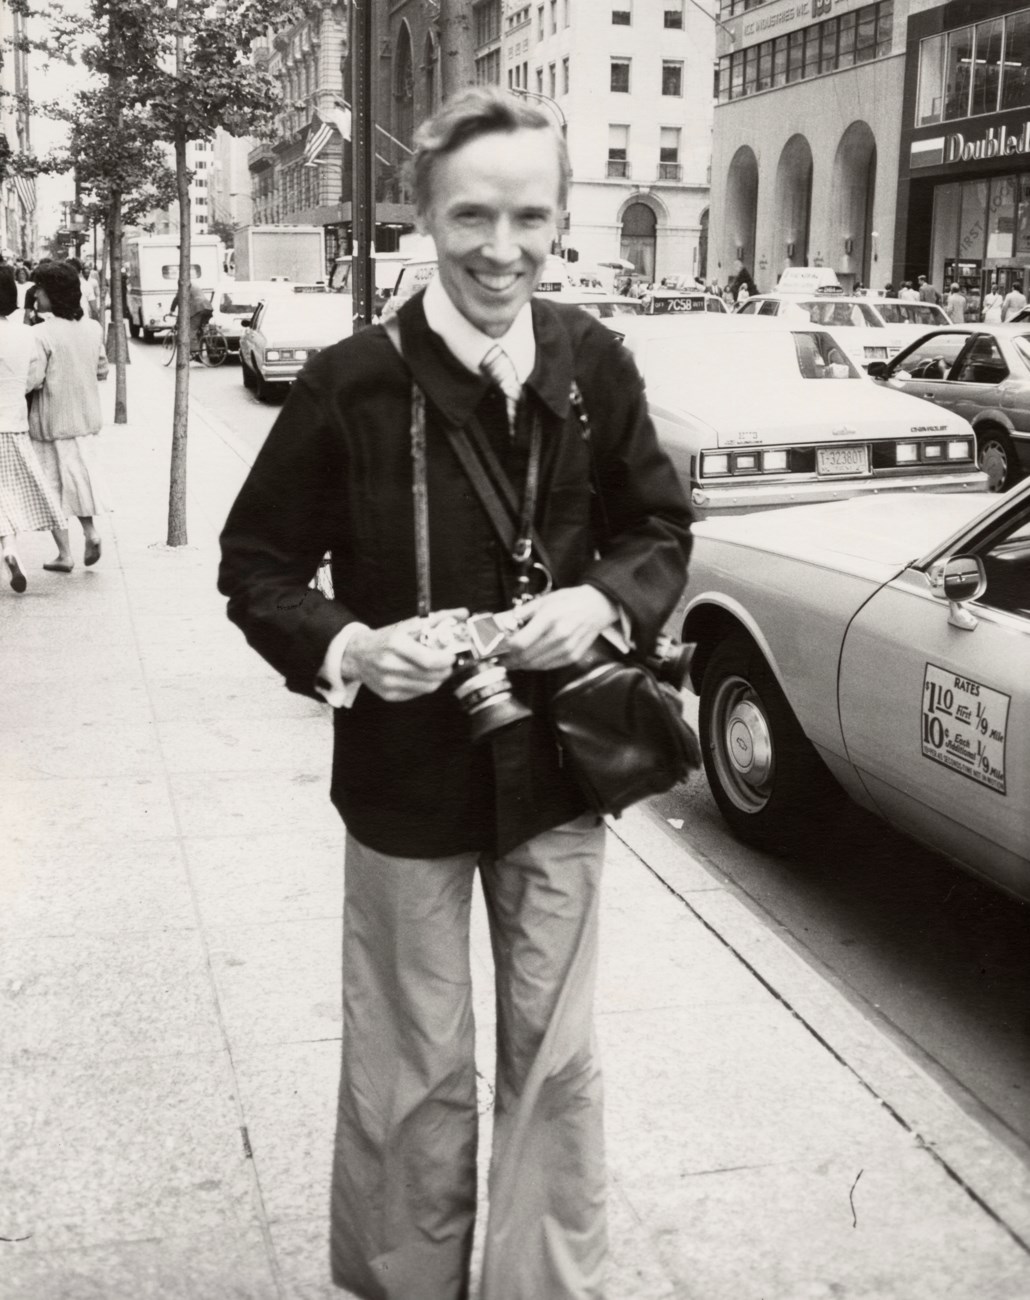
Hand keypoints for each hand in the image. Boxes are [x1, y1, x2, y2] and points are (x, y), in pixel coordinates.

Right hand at [342, 608, 468, 700]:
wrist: (357, 654)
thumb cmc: (387, 639)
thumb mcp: (408, 625)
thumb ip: (438, 619)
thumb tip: (463, 613)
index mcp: (395, 644)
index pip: (428, 660)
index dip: (446, 661)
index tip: (452, 656)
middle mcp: (389, 665)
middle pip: (430, 676)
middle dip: (445, 670)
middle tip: (447, 662)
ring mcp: (388, 683)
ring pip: (427, 688)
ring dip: (437, 678)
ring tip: (436, 669)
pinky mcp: (389, 695)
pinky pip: (417, 693)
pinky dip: (424, 685)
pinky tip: (421, 675)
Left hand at [503, 586, 617, 670]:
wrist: (597, 606)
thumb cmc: (570, 601)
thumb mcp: (543, 600)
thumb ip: (522, 613)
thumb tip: (504, 624)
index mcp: (549, 618)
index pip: (520, 643)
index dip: (505, 650)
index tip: (498, 649)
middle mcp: (559, 635)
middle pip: (526, 657)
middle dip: (510, 660)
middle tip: (502, 658)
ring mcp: (567, 648)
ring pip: (536, 665)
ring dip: (521, 665)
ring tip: (512, 660)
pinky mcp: (572, 656)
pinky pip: (548, 667)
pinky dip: (536, 665)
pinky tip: (529, 661)